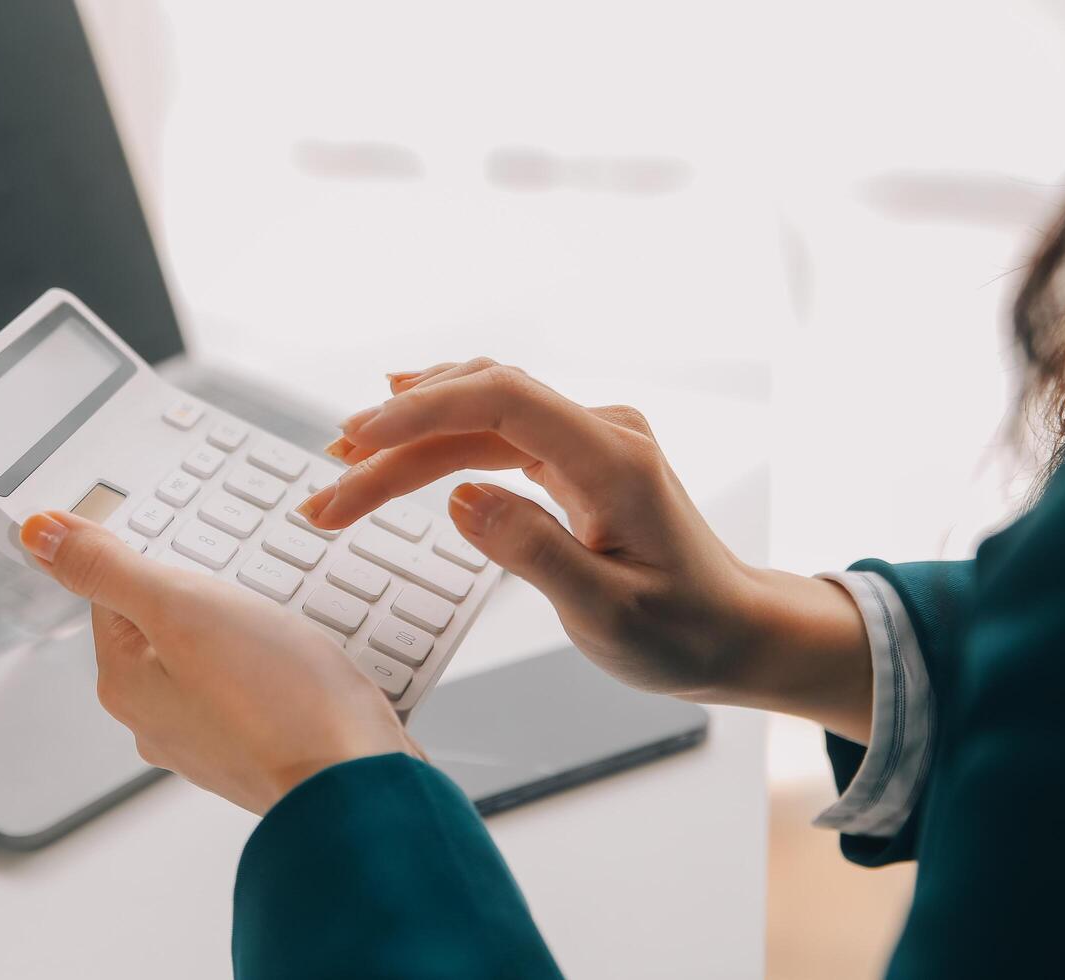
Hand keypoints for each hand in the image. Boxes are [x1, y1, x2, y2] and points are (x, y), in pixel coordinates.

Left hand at [18, 511, 421, 813]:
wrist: (356, 780)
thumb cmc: (277, 701)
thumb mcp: (182, 607)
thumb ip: (109, 568)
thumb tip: (38, 533)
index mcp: (124, 682)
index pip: (115, 588)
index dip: (160, 556)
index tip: (200, 551)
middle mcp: (155, 716)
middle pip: (167, 619)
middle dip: (208, 592)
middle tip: (249, 590)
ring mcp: (207, 736)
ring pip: (214, 650)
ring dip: (246, 626)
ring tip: (282, 626)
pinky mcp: (257, 744)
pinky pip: (254, 682)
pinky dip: (275, 661)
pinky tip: (302, 661)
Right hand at [300, 358, 872, 740]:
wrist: (734, 631)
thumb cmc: (683, 631)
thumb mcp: (608, 613)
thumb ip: (533, 553)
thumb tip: (459, 499)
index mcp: (613, 459)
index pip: (503, 400)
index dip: (422, 409)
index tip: (358, 442)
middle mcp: (600, 431)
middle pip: (477, 403)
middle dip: (395, 436)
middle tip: (330, 483)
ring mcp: (587, 438)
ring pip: (477, 415)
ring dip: (407, 438)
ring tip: (343, 470)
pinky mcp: (574, 457)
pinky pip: (493, 431)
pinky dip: (437, 441)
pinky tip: (396, 437)